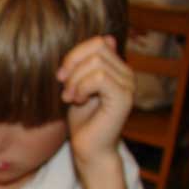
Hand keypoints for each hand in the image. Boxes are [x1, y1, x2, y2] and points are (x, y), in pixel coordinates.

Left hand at [56, 36, 134, 169]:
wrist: (88, 149)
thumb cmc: (82, 121)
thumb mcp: (78, 86)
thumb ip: (83, 65)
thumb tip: (104, 39)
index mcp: (116, 69)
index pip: (98, 42)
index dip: (75, 54)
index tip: (61, 76)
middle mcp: (126, 74)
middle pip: (97, 47)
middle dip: (73, 65)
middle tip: (64, 87)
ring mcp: (127, 85)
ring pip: (96, 62)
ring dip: (75, 80)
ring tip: (69, 98)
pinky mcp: (123, 98)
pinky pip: (99, 78)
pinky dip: (82, 87)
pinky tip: (77, 101)